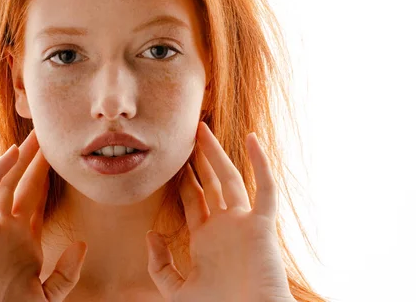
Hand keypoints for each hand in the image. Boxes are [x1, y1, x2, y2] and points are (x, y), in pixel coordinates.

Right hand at [0, 129, 86, 301]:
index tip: (63, 162)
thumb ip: (66, 273)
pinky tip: (13, 153)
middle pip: (26, 186)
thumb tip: (81, 244)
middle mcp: (9, 229)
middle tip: (50, 138)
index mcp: (26, 242)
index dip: (49, 181)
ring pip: (8, 183)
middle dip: (38, 163)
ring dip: (21, 158)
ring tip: (36, 136)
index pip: (39, 203)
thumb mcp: (47, 296)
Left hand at [145, 121, 295, 301]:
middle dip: (199, 160)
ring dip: (217, 154)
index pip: (193, 200)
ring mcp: (244, 222)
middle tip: (189, 135)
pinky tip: (252, 140)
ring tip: (203, 130)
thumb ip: (160, 265)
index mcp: (206, 239)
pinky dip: (260, 164)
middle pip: (211, 183)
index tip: (174, 160)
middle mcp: (224, 226)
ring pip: (230, 179)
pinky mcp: (262, 224)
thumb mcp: (178, 290)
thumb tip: (151, 235)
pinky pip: (264, 189)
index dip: (184, 179)